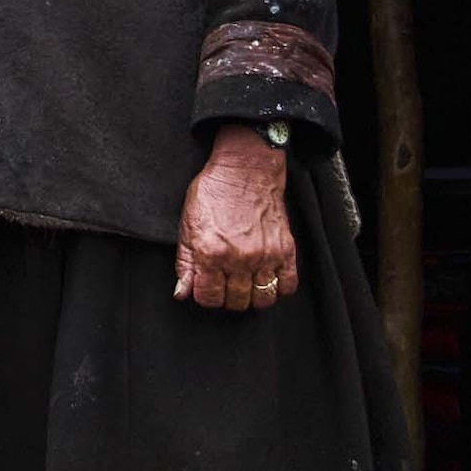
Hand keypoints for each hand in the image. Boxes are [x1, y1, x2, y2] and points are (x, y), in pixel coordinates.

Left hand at [173, 126, 296, 310]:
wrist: (245, 168)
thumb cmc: (214, 192)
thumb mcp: (188, 225)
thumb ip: (185, 263)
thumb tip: (183, 293)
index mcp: (211, 253)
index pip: (209, 298)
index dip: (206, 295)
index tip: (208, 287)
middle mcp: (239, 258)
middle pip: (236, 302)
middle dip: (227, 297)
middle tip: (226, 283)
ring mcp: (265, 255)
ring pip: (262, 299)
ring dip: (252, 296)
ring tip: (246, 283)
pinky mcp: (285, 249)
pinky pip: (288, 285)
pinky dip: (279, 288)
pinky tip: (268, 278)